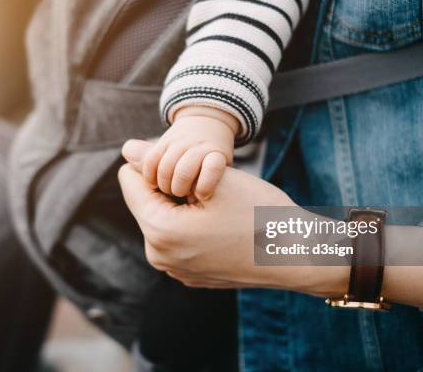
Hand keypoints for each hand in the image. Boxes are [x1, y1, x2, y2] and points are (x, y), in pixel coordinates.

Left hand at [120, 139, 347, 293]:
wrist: (296, 255)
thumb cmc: (258, 213)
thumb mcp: (211, 177)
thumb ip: (158, 161)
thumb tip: (126, 148)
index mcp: (160, 232)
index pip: (130, 182)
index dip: (154, 163)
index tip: (185, 163)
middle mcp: (160, 256)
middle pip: (147, 203)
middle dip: (168, 186)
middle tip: (206, 183)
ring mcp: (176, 270)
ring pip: (163, 220)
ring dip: (179, 205)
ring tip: (214, 203)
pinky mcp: (191, 275)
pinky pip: (178, 240)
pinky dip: (189, 225)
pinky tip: (219, 222)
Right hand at [142, 106, 237, 200]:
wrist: (205, 124)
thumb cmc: (213, 158)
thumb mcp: (222, 169)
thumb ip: (208, 186)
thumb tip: (191, 201)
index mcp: (216, 154)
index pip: (212, 168)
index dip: (205, 184)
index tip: (202, 195)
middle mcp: (198, 146)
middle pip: (184, 172)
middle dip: (180, 189)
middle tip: (181, 194)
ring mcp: (179, 142)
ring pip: (165, 168)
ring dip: (164, 185)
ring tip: (169, 190)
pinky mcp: (163, 141)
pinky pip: (151, 160)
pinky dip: (149, 175)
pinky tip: (154, 183)